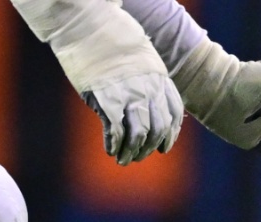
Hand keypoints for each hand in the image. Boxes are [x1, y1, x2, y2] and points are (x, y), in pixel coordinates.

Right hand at [12, 0, 183, 164]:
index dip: (170, 135)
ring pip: (140, 133)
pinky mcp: (106, 97)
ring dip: (133, 151)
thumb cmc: (109, 36)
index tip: (163, 147)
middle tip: (140, 156)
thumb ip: (147, 78)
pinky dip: (115, 144)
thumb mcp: (141, 56)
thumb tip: (147, 99)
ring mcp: (128, 93)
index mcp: (159, 77)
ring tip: (124, 160)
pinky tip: (111, 150)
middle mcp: (148, 88)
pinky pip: (116, 130)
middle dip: (150, 147)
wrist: (86, 22)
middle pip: (158, 128)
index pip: (173, 113)